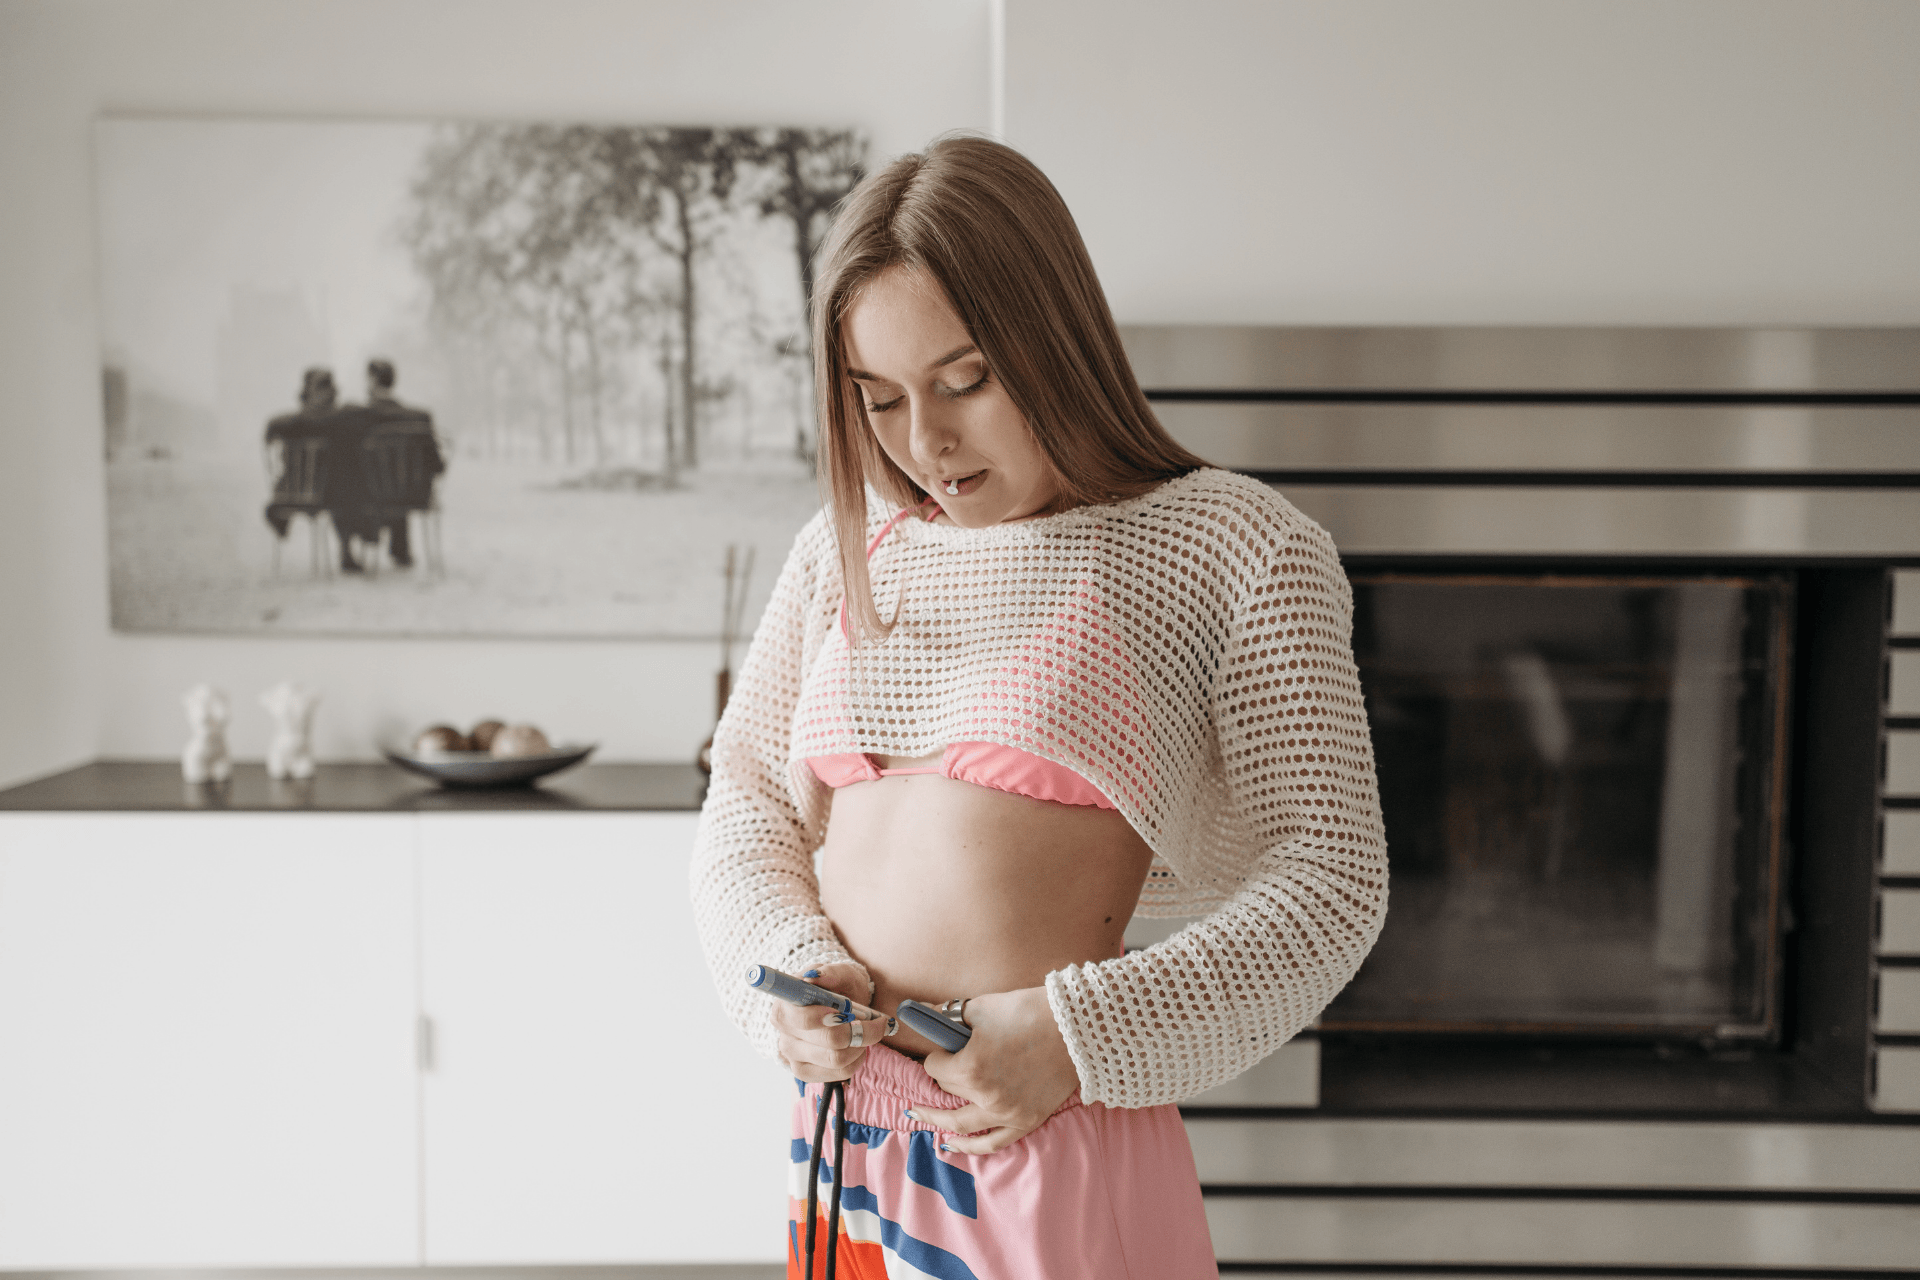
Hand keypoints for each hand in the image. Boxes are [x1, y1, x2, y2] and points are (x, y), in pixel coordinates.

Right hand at [772, 962, 874, 1083]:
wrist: (838, 1008)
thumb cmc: (836, 988)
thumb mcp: (839, 973)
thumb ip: (830, 973)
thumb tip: (816, 976)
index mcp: (784, 1009)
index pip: (801, 1019)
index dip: (822, 1017)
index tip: (843, 1011)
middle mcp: (785, 1037)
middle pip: (828, 1041)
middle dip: (861, 1030)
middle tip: (876, 1021)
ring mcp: (794, 1059)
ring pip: (837, 1060)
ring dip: (861, 1045)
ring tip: (867, 1031)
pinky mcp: (807, 1073)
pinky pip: (841, 1072)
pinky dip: (858, 1059)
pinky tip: (857, 1046)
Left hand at [909, 986, 1077, 1153]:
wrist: (1075, 1027)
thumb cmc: (1027, 1012)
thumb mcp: (980, 1008)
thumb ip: (945, 1016)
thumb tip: (919, 1013)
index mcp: (970, 1068)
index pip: (934, 1067)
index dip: (935, 1054)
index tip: (943, 1046)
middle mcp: (985, 1097)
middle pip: (946, 1091)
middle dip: (942, 1076)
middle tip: (940, 1068)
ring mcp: (1007, 1114)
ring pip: (960, 1125)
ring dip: (937, 1121)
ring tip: (918, 1117)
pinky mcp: (1026, 1121)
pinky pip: (992, 1143)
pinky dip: (970, 1147)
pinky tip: (952, 1146)